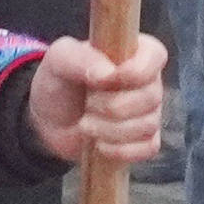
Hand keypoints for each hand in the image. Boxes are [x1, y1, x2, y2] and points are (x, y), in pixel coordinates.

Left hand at [28, 31, 167, 168]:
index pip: (155, 56)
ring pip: (147, 125)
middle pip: (150, 97)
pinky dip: (120, 150)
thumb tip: (108, 73)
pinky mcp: (144, 141)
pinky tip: (99, 145)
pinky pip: (148, 148)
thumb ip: (80, 58)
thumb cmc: (58, 82)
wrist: (48, 120)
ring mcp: (149, 113)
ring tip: (86, 124)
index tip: (107, 80)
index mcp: (133, 53)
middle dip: (111, 106)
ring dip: (109, 130)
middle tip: (87, 104)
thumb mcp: (59, 59)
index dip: (136, 71)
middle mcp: (147, 81)